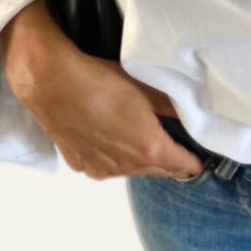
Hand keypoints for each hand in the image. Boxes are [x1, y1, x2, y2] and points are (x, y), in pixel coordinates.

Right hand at [6, 43, 206, 180]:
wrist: (51, 82)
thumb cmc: (100, 80)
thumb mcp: (144, 88)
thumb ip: (170, 105)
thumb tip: (188, 113)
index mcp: (149, 149)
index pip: (183, 166)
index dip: (193, 162)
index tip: (199, 159)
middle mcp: (127, 167)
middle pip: (158, 170)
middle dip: (169, 161)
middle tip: (174, 148)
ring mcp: (101, 169)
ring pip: (130, 169)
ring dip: (139, 158)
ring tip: (136, 137)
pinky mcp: (79, 164)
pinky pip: (105, 165)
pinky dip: (111, 156)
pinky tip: (107, 137)